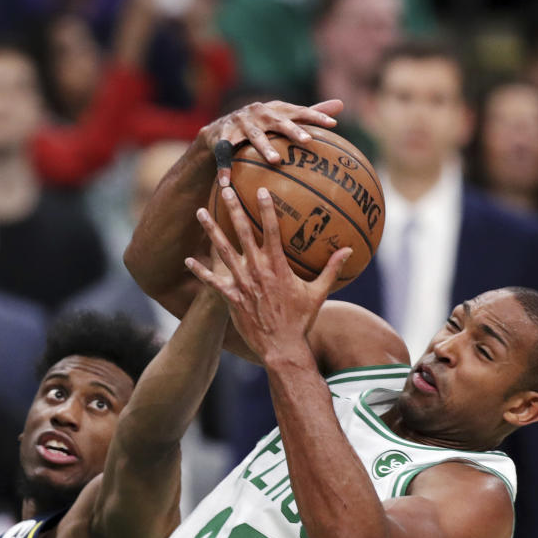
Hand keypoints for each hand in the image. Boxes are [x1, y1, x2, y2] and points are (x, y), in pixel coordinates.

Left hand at [186, 184, 349, 365]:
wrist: (281, 348)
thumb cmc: (301, 321)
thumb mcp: (319, 294)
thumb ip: (332, 269)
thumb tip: (350, 250)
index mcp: (278, 266)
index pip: (272, 231)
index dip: (266, 209)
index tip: (261, 189)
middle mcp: (257, 271)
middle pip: (242, 233)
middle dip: (233, 209)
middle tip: (224, 189)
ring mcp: (242, 284)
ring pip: (223, 251)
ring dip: (211, 230)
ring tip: (200, 212)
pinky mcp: (231, 299)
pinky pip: (212, 282)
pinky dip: (200, 270)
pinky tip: (188, 259)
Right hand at [201, 98, 343, 186]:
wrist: (218, 128)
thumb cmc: (259, 125)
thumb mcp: (282, 117)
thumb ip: (309, 113)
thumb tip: (340, 104)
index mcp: (275, 109)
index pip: (299, 111)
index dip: (315, 115)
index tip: (333, 124)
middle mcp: (258, 112)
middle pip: (278, 121)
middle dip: (292, 130)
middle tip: (307, 141)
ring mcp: (239, 122)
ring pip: (254, 136)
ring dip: (265, 147)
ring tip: (275, 160)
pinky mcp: (221, 135)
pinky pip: (224, 153)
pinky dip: (225, 167)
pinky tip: (226, 182)